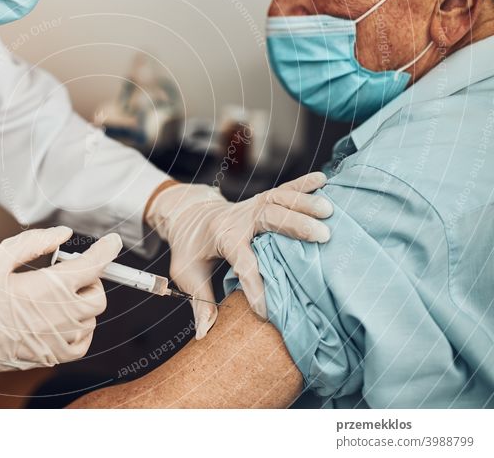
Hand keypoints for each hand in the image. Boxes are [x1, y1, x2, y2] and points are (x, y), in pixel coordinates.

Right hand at [0, 227, 120, 382]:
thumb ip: (36, 242)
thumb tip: (64, 234)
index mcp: (49, 288)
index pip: (94, 266)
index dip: (107, 250)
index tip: (112, 242)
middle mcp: (61, 316)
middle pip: (98, 295)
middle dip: (89, 279)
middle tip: (65, 273)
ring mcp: (58, 340)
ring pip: (91, 319)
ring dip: (81, 303)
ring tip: (53, 296)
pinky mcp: (51, 357)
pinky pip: (83, 343)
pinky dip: (79, 329)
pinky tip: (58, 319)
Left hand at [146, 173, 332, 337]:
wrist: (188, 216)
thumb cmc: (190, 249)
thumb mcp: (186, 274)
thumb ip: (199, 302)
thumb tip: (204, 335)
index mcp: (221, 237)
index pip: (241, 259)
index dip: (254, 284)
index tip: (268, 310)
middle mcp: (238, 218)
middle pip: (267, 217)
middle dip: (294, 225)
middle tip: (323, 236)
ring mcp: (251, 205)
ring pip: (278, 198)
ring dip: (304, 202)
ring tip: (330, 210)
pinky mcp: (262, 200)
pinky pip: (284, 188)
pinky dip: (304, 184)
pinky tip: (325, 180)